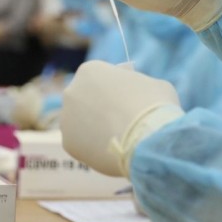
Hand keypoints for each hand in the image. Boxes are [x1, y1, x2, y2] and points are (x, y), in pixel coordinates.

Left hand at [60, 61, 183, 176]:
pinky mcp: (68, 144)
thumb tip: (135, 94)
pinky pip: (82, 144)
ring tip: (117, 139)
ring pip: (80, 123)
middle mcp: (71, 91)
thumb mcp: (153, 84)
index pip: (99, 76)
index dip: (113, 87)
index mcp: (90, 70)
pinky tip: (111, 152)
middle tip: (120, 119)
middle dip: (99, 107)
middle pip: (85, 98)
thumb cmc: (155, 104)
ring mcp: (67, 119)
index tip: (125, 97)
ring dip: (94, 128)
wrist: (148, 139)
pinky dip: (94, 147)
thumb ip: (137, 86)